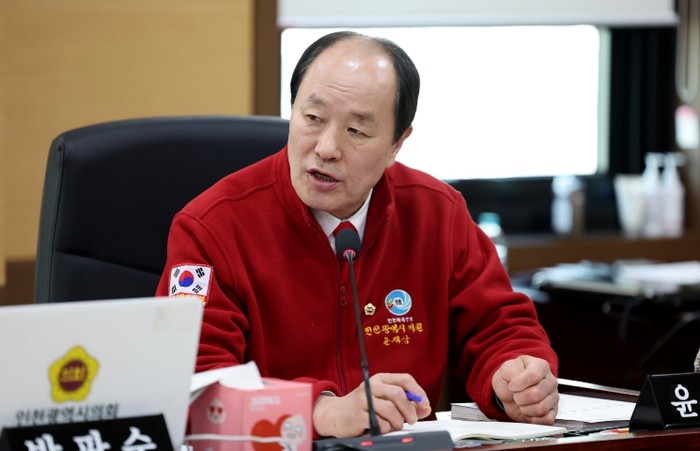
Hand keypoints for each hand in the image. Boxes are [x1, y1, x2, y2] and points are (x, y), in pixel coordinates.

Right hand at [312, 373, 431, 437]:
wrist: (335, 415)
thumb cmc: (362, 407)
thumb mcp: (383, 400)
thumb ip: (405, 403)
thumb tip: (425, 407)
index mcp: (380, 379)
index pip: (404, 379)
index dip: (417, 391)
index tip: (423, 403)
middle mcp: (371, 386)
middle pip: (398, 394)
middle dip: (409, 410)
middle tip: (411, 419)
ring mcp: (363, 400)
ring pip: (390, 410)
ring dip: (398, 421)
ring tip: (395, 425)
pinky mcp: (358, 415)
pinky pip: (380, 423)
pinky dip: (385, 428)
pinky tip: (381, 427)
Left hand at [491, 355, 558, 424]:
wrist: (509, 391)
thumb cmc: (510, 378)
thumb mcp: (506, 369)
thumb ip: (511, 371)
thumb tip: (516, 382)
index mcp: (541, 366)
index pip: (534, 376)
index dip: (519, 384)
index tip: (511, 386)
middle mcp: (550, 381)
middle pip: (537, 394)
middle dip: (520, 397)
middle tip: (515, 395)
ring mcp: (553, 396)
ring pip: (541, 408)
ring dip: (525, 409)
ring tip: (521, 403)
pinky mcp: (553, 411)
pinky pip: (547, 420)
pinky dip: (533, 419)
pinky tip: (528, 412)